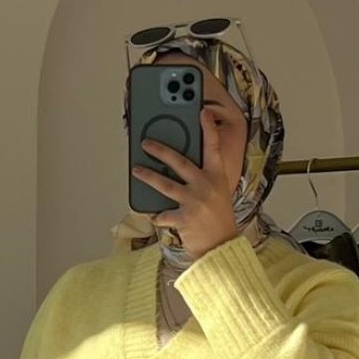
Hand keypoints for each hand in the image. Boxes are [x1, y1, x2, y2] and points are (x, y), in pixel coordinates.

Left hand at [132, 102, 239, 257]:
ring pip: (166, 184)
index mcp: (216, 176)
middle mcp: (206, 185)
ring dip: (148, 176)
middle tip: (146, 143)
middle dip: (161, 150)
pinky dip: (156, 214)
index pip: (214, 147)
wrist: (222, 247)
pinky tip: (152, 213)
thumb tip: (178, 164)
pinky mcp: (184, 218)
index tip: (203, 111)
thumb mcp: (218, 191)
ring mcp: (195, 201)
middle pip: (180, 162)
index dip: (209, 128)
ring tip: (136, 170)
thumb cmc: (218, 218)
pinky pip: (163, 213)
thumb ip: (204, 176)